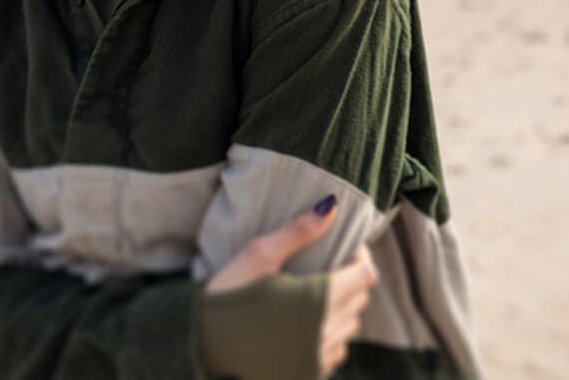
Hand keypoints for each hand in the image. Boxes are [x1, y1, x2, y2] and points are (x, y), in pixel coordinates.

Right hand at [206, 196, 379, 376]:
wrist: (202, 342)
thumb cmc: (227, 294)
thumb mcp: (258, 254)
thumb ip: (298, 231)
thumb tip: (331, 206)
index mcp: (318, 299)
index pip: (366, 275)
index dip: (360, 257)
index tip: (344, 247)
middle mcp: (326, 331)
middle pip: (361, 300)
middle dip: (351, 279)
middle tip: (328, 265)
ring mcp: (318, 356)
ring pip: (350, 327)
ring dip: (342, 308)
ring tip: (316, 293)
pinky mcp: (308, 371)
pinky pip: (335, 352)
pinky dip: (330, 335)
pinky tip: (306, 324)